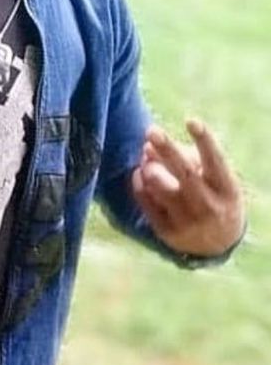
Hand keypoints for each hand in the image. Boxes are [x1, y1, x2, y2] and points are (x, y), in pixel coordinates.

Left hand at [131, 119, 244, 256]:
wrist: (215, 243)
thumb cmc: (212, 194)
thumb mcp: (214, 177)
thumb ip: (188, 156)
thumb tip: (149, 145)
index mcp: (226, 189)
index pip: (215, 161)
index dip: (204, 140)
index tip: (191, 121)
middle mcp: (209, 206)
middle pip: (184, 172)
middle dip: (167, 148)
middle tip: (152, 130)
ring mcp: (187, 221)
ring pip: (157, 183)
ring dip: (148, 163)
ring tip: (148, 156)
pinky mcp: (166, 231)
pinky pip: (144, 196)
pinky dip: (139, 179)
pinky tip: (141, 173)